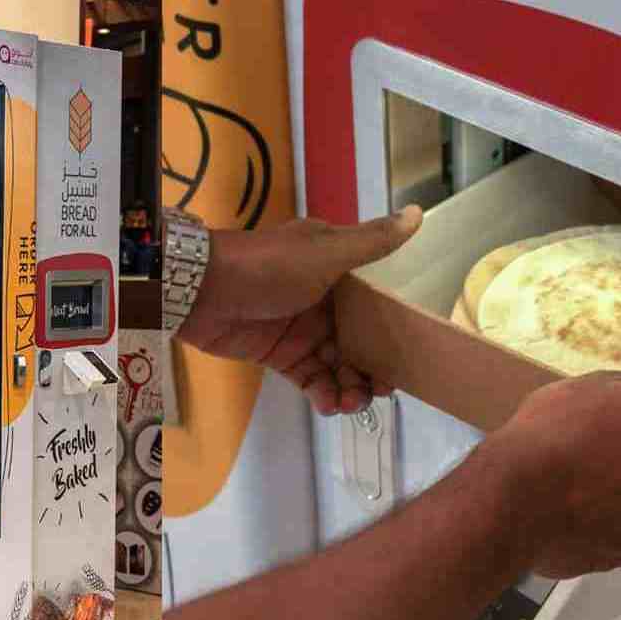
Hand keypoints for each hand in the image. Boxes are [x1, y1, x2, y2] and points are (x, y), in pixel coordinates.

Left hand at [178, 208, 422, 414]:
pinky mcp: (279, 355)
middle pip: (359, 341)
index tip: (407, 356)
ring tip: (353, 402)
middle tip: (382, 390)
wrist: (201, 289)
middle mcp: (323, 302)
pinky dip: (323, 393)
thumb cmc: (270, 266)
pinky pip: (310, 378)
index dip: (392, 331)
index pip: (376, 306)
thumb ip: (373, 241)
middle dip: (373, 368)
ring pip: (337, 364)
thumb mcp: (326, 251)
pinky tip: (331, 405)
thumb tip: (419, 214)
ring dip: (350, 386)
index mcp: (338, 273)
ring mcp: (301, 331)